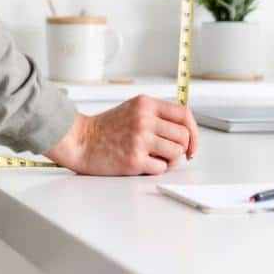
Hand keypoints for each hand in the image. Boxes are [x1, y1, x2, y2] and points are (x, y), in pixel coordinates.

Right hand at [45, 95, 199, 175]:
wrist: (80, 141)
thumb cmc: (106, 128)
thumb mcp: (133, 109)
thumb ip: (157, 115)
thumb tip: (186, 131)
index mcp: (146, 104)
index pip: (184, 114)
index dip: (194, 131)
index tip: (192, 144)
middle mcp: (144, 119)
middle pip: (183, 136)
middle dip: (181, 148)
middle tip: (170, 154)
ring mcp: (139, 139)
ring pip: (175, 153)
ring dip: (169, 160)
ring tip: (154, 158)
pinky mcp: (134, 159)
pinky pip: (161, 168)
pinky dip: (156, 169)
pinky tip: (143, 164)